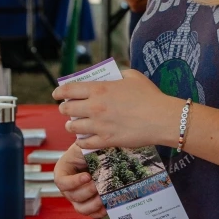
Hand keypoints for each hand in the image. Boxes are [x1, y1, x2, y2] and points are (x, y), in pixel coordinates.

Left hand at [53, 68, 176, 149]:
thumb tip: (110, 76)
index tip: (56, 94)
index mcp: (99, 89)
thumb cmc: (150, 96)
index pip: (69, 90)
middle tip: (67, 109)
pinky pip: (85, 143)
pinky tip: (83, 139)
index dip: (59, 92)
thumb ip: (117, 75)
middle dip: (64, 109)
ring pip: (73, 127)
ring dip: (71, 125)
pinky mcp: (106, 140)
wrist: (162, 119)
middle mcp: (95, 107)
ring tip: (74, 125)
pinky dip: (81, 141)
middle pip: (67, 109)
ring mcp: (99, 125)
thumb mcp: (132, 76)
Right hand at [54, 144, 102, 218]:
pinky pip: (90, 213)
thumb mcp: (83, 146)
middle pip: (72, 196)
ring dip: (92, 204)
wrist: (98, 157)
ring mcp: (77, 198)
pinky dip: (98, 212)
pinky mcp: (87, 204)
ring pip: (81, 208)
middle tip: (99, 184)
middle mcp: (67, 188)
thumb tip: (91, 144)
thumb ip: (83, 146)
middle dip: (87, 191)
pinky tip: (107, 206)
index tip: (88, 176)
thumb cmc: (87, 150)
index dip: (74, 182)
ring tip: (103, 198)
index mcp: (62, 172)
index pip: (62, 182)